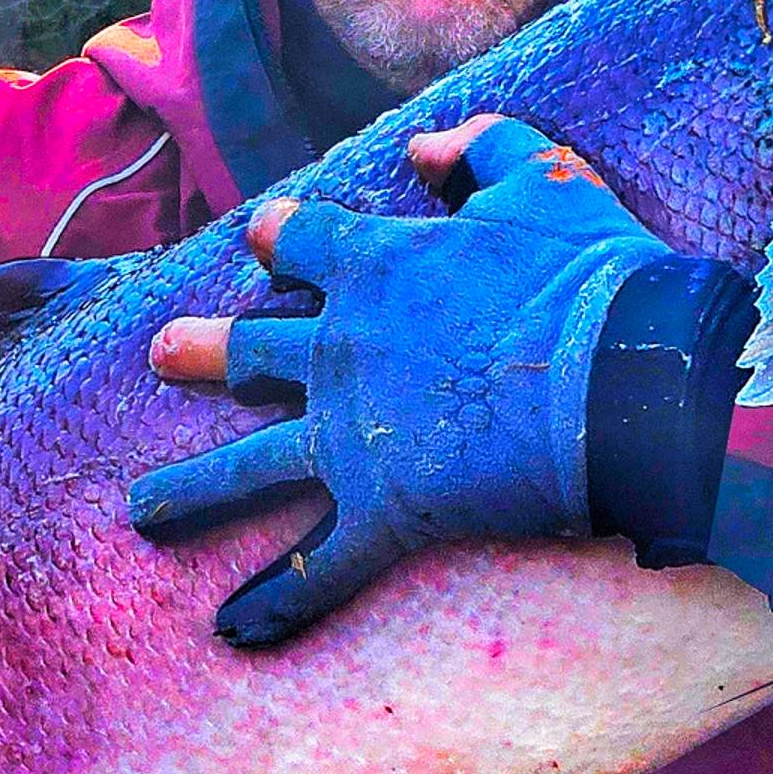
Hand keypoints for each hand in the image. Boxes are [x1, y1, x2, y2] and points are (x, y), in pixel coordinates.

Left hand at [136, 115, 672, 645]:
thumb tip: (423, 146)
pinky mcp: (387, 509)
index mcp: (378, 264)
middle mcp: (343, 346)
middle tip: (161, 355)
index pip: (302, 239)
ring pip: (250, 464)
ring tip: (143, 512)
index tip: (265, 242)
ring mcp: (354, 433)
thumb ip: (481, 145)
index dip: (282, 239)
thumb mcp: (542, 178)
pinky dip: (277, 602)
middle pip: (249, 350)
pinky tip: (234, 628)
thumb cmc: (593, 274)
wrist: (629, 375)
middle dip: (199, 353)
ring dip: (193, 490)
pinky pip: (320, 565)